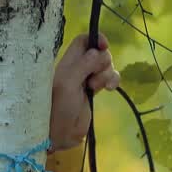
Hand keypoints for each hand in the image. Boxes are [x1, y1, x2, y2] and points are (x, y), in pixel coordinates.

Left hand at [50, 33, 120, 150]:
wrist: (59, 133)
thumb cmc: (58, 107)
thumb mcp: (68, 83)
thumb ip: (84, 64)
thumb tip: (99, 51)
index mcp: (68, 61)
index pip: (83, 40)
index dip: (95, 38)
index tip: (104, 46)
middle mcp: (78, 67)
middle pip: (99, 52)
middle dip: (103, 61)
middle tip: (93, 78)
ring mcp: (87, 79)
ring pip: (106, 66)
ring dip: (108, 73)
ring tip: (97, 87)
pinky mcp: (94, 91)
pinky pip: (110, 78)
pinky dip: (113, 81)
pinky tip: (110, 90)